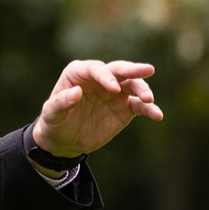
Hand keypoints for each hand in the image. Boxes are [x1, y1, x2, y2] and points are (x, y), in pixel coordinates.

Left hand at [32, 59, 162, 156]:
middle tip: (148, 70)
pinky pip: (140, 106)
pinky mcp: (125, 108)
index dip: (105, 76)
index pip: (96, 68)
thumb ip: (61, 103)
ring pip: (133, 85)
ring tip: (149, 100)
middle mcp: (101, 78)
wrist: (65, 141)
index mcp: (79, 73)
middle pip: (119, 70)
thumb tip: (76, 92)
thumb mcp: (51, 114)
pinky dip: (150, 109)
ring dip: (143, 90)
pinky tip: (157, 115)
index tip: (113, 88)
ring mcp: (115, 92)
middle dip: (133, 70)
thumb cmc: (55, 122)